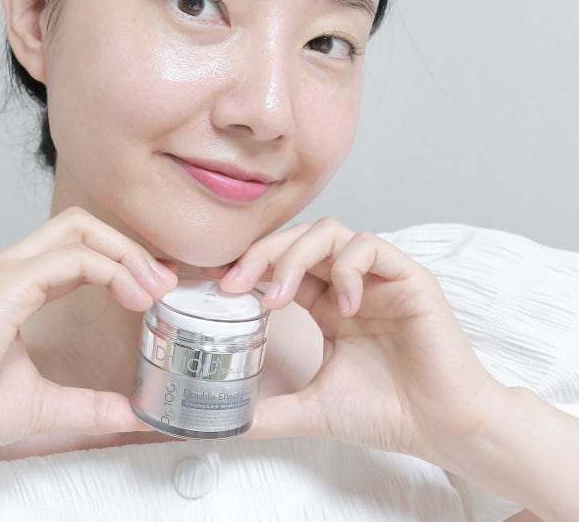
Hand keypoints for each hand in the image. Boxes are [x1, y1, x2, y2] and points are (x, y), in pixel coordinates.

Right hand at [0, 206, 176, 463]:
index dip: (121, 260)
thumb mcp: (46, 404)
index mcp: (14, 284)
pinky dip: (110, 271)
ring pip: (78, 230)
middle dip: (127, 247)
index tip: (155, 288)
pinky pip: (71, 259)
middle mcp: (7, 266)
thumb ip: (91, 404)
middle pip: (80, 226)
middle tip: (162, 283)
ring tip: (153, 290)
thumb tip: (134, 414)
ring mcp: (3, 269)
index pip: (77, 250)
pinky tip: (131, 297)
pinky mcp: (4, 283)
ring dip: (125, 254)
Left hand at [218, 219, 502, 462]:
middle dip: (262, 253)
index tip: (217, 283)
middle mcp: (348, 283)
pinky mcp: (408, 277)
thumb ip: (271, 410)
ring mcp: (377, 277)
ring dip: (296, 257)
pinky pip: (369, 247)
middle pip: (299, 238)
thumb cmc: (387, 413)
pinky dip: (348, 270)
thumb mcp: (313, 408)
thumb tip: (228, 423)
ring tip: (282, 299)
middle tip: (236, 284)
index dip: (249, 266)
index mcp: (326, 304)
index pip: (281, 265)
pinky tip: (343, 308)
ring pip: (329, 232)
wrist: (444, 430)